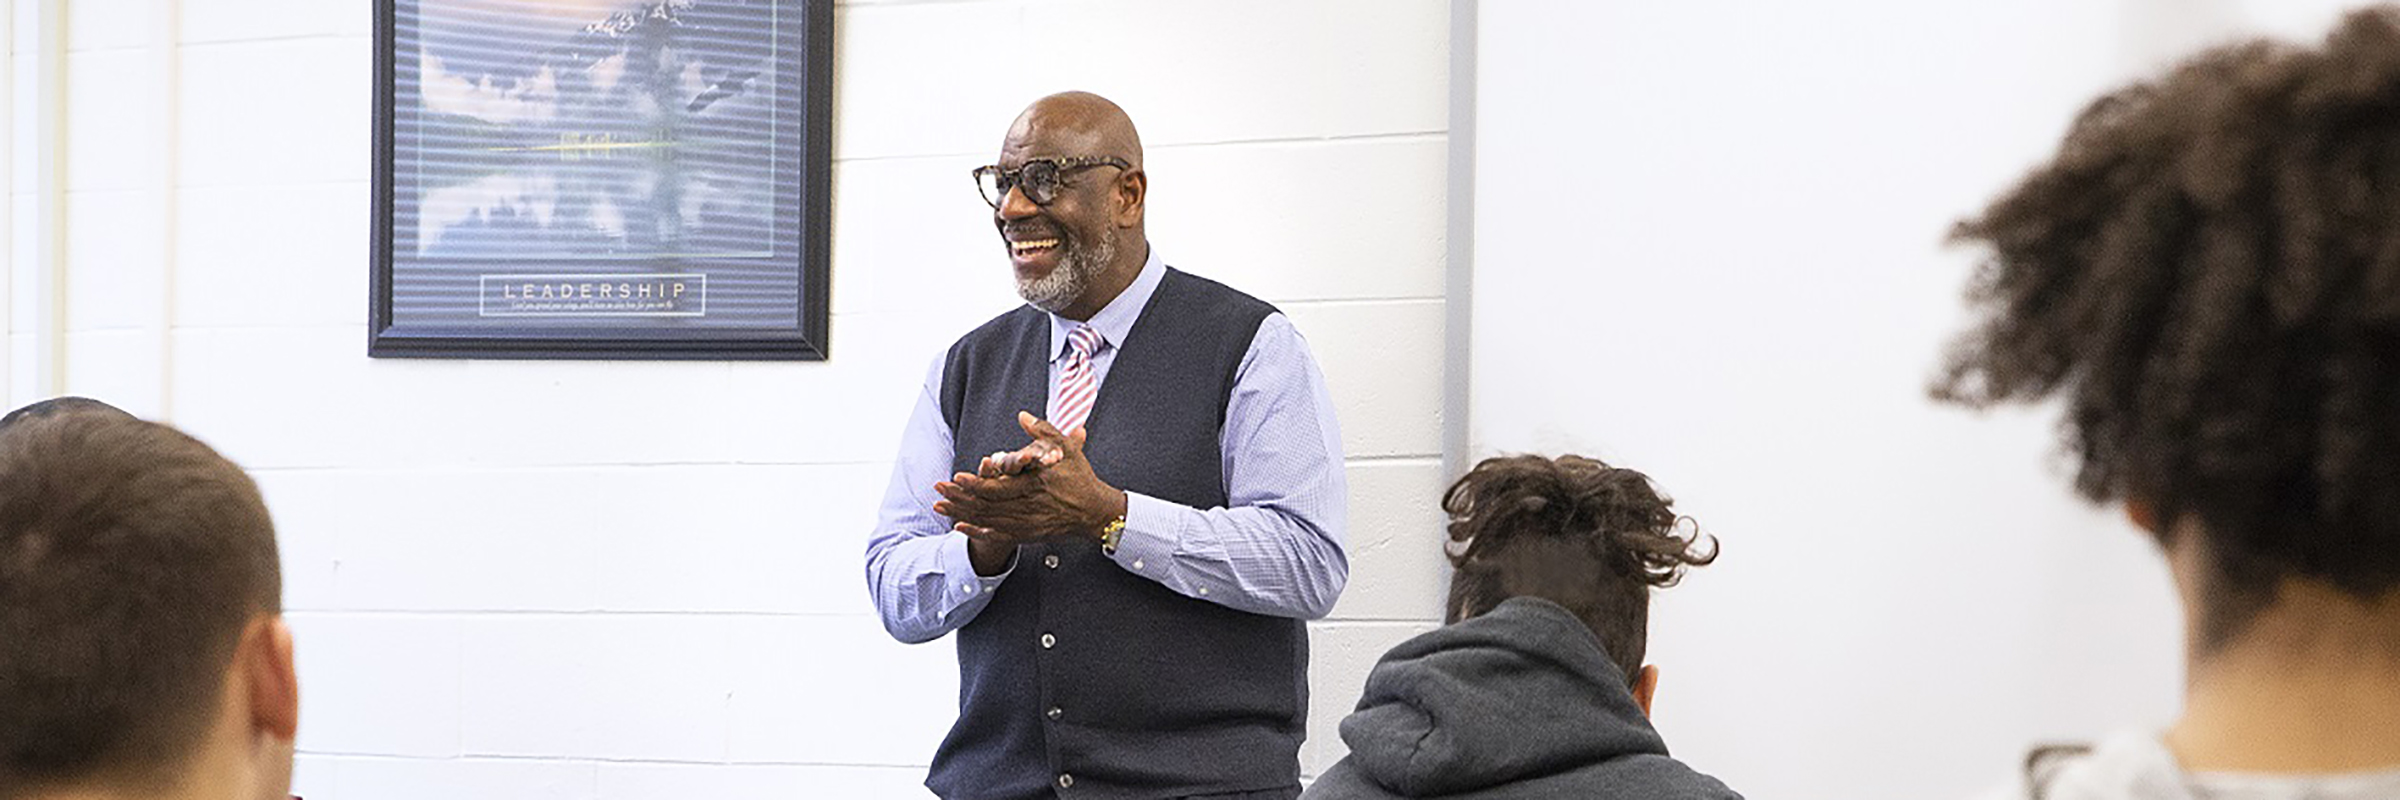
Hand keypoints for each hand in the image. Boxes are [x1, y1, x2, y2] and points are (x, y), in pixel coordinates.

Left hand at [934, 412, 1127, 561]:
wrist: (1095, 510)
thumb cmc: (1080, 477)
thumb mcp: (1066, 448)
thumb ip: (1044, 431)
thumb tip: (1022, 416)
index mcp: (1035, 485)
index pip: (999, 487)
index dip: (975, 483)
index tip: (957, 477)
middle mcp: (1028, 506)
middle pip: (986, 505)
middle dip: (959, 498)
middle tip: (938, 490)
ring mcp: (1026, 523)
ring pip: (987, 520)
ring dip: (962, 514)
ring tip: (940, 507)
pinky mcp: (1027, 534)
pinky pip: (997, 536)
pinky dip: (976, 532)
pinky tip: (959, 528)